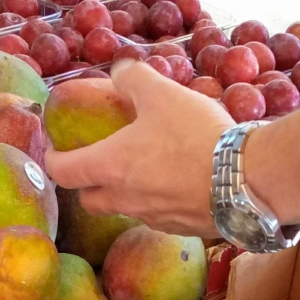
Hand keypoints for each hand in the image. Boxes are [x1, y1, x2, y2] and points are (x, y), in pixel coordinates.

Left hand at [44, 60, 231, 236]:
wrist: (246, 180)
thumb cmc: (196, 135)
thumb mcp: (163, 94)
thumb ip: (134, 79)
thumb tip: (120, 70)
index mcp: (110, 167)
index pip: (63, 172)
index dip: (52, 160)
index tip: (54, 150)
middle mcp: (125, 199)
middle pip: (90, 200)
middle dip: (86, 184)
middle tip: (96, 163)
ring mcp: (153, 218)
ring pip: (124, 209)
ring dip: (123, 193)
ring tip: (142, 169)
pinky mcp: (180, 228)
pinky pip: (157, 216)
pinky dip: (157, 201)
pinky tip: (177, 183)